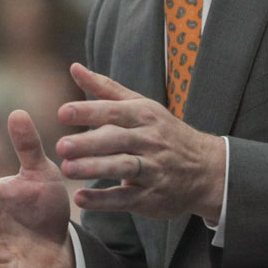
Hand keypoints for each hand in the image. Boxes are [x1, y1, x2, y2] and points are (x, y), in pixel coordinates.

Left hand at [55, 64, 226, 223]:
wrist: (206, 169)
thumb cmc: (162, 132)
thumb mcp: (141, 106)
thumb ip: (105, 89)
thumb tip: (74, 67)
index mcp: (144, 116)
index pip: (114, 112)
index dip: (89, 112)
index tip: (63, 113)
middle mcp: (150, 141)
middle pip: (118, 140)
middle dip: (89, 143)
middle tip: (61, 146)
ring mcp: (153, 170)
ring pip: (123, 168)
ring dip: (94, 169)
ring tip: (67, 170)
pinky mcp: (152, 197)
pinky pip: (127, 198)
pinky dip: (104, 200)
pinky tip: (81, 199)